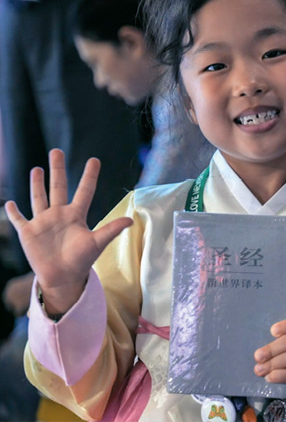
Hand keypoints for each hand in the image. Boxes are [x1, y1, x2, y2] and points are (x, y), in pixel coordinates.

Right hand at [3, 149, 132, 313]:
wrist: (64, 277)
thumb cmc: (82, 260)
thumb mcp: (97, 243)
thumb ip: (111, 230)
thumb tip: (131, 220)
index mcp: (77, 215)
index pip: (85, 191)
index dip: (89, 176)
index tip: (94, 160)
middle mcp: (59, 214)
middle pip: (58, 187)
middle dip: (57, 170)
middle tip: (56, 151)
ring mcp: (43, 222)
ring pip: (39, 198)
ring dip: (36, 184)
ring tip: (37, 169)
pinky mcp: (28, 233)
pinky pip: (19, 219)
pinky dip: (13, 212)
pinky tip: (10, 202)